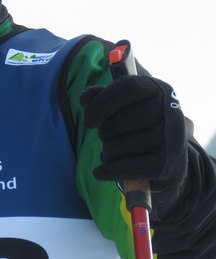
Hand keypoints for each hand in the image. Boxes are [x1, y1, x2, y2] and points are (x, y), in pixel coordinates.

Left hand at [80, 75, 187, 190]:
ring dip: (107, 152)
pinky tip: (102, 170)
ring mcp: (173, 141)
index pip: (128, 88)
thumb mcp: (121, 103)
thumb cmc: (136, 123)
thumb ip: (100, 96)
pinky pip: (127, 168)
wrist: (167, 157)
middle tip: (103, 136)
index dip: (102, 103)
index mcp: (159, 89)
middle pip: (122, 121)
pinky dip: (109, 170)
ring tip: (110, 151)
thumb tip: (85, 100)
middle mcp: (172, 112)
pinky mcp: (169, 167)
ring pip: (121, 146)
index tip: (88, 121)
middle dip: (104, 132)